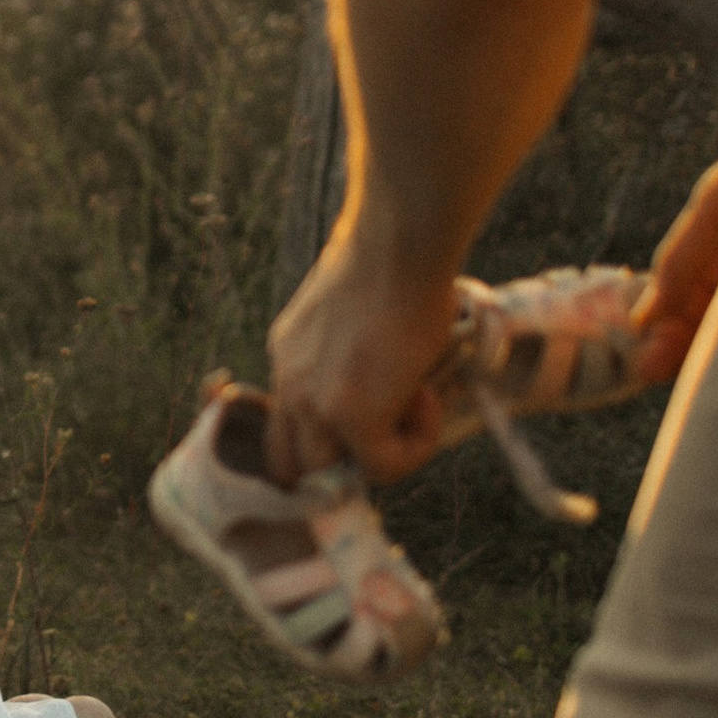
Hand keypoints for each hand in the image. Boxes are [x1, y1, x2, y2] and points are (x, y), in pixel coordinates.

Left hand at [266, 225, 457, 482]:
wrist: (399, 243)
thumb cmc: (395, 261)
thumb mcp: (363, 317)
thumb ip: (363, 357)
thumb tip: (404, 391)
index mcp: (290, 355)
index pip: (289, 424)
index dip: (331, 434)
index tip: (380, 410)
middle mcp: (289, 381)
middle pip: (292, 463)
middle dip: (344, 460)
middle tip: (394, 428)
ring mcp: (312, 401)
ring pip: (332, 475)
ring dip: (381, 455)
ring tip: (416, 403)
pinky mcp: (349, 414)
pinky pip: (382, 466)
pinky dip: (415, 444)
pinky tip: (428, 394)